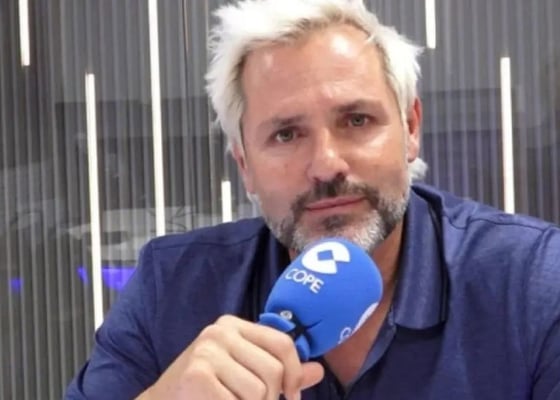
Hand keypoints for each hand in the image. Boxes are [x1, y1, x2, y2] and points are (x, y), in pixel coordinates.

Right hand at [141, 315, 324, 399]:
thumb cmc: (207, 389)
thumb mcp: (244, 371)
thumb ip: (281, 370)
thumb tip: (319, 370)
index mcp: (233, 325)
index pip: (282, 343)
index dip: (294, 373)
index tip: (291, 396)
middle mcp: (220, 331)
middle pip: (273, 371)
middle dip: (271, 399)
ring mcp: (207, 350)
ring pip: (259, 393)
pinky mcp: (197, 374)